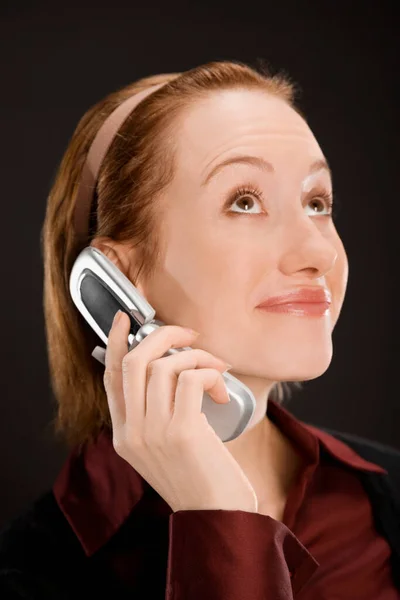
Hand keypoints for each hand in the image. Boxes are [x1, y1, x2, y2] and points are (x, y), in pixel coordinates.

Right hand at [103, 311, 257, 512]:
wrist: (218, 517)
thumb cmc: (199, 478)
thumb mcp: (164, 448)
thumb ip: (156, 414)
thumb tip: (171, 366)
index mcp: (124, 435)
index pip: (111, 378)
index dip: (117, 343)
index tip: (127, 319)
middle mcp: (132, 433)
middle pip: (134, 362)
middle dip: (164, 336)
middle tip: (190, 336)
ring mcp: (154, 432)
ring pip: (165, 366)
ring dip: (198, 357)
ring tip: (217, 370)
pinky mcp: (182, 432)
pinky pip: (191, 378)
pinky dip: (209, 372)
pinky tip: (220, 387)